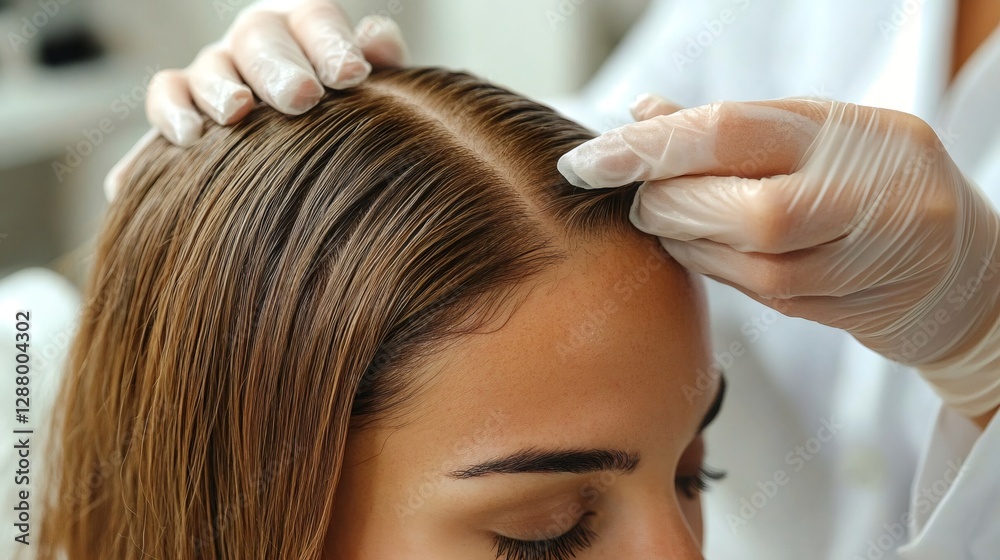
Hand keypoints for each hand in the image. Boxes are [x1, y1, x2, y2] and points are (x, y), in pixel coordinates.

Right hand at [104, 0, 408, 199]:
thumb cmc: (351, 110)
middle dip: (279, 68)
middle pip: (259, 38)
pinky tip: (167, 156)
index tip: (351, 76)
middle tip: (301, 97)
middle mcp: (258, 41)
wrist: (309, 140)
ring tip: (236, 113)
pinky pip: (166, 102)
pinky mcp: (182, 104)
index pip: (316, 19)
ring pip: (207, 68)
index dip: (332, 44)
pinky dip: (161, 127)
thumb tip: (378, 41)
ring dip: (219, 89)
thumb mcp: (373, 85)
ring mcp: (217, 70)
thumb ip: (380, 61)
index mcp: (307, 27)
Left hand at [559, 96, 999, 420]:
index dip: (649, 149)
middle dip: (670, 206)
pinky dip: (721, 274)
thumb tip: (641, 114)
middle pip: (743, 208)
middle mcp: (863, 190)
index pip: (730, 132)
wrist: (956, 264)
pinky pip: (768, 296)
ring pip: (753, 263)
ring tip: (668, 227)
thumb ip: (730, 129)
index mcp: (845, 131)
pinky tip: (706, 255)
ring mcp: (866, 253)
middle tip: (636, 200)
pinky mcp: (854, 305)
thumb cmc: (869, 181)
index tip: (588, 163)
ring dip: (689, 246)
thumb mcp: (810, 134)